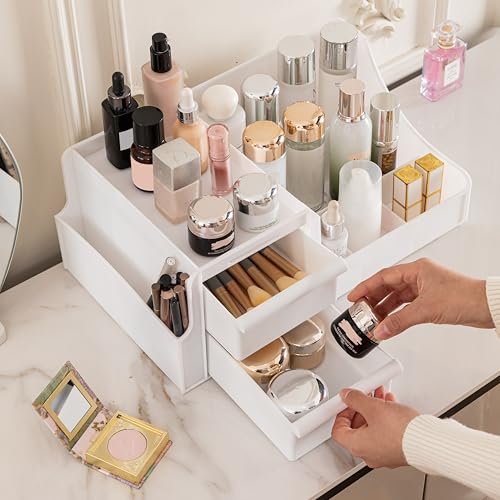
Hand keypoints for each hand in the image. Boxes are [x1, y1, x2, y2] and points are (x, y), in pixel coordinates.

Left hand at [331, 388, 418, 467]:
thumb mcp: (373, 407)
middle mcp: (369, 453)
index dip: (341, 412)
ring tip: (380, 395)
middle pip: (356, 426)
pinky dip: (385, 416)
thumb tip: (346, 396)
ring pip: (372, 426)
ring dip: (374, 408)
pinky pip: (385, 430)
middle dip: (361, 406)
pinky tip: (391, 403)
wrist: (429, 442)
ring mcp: (383, 453)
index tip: (346, 401)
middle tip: (365, 394)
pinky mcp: (396, 449)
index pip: (338, 430)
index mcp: (357, 446)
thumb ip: (356, 399)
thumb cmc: (402, 432)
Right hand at [348, 258, 492, 339]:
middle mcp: (419, 276)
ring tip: (372, 318)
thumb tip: (381, 330)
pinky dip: (397, 314)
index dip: (365, 287)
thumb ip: (399, 321)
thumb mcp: (425, 310)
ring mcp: (425, 288)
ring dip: (384, 308)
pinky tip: (390, 322)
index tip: (353, 296)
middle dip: (373, 299)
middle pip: (388, 286)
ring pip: (397, 297)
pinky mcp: (430, 299)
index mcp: (416, 269)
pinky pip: (406, 305)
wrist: (487, 306)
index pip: (383, 276)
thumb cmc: (464, 297)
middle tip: (360, 309)